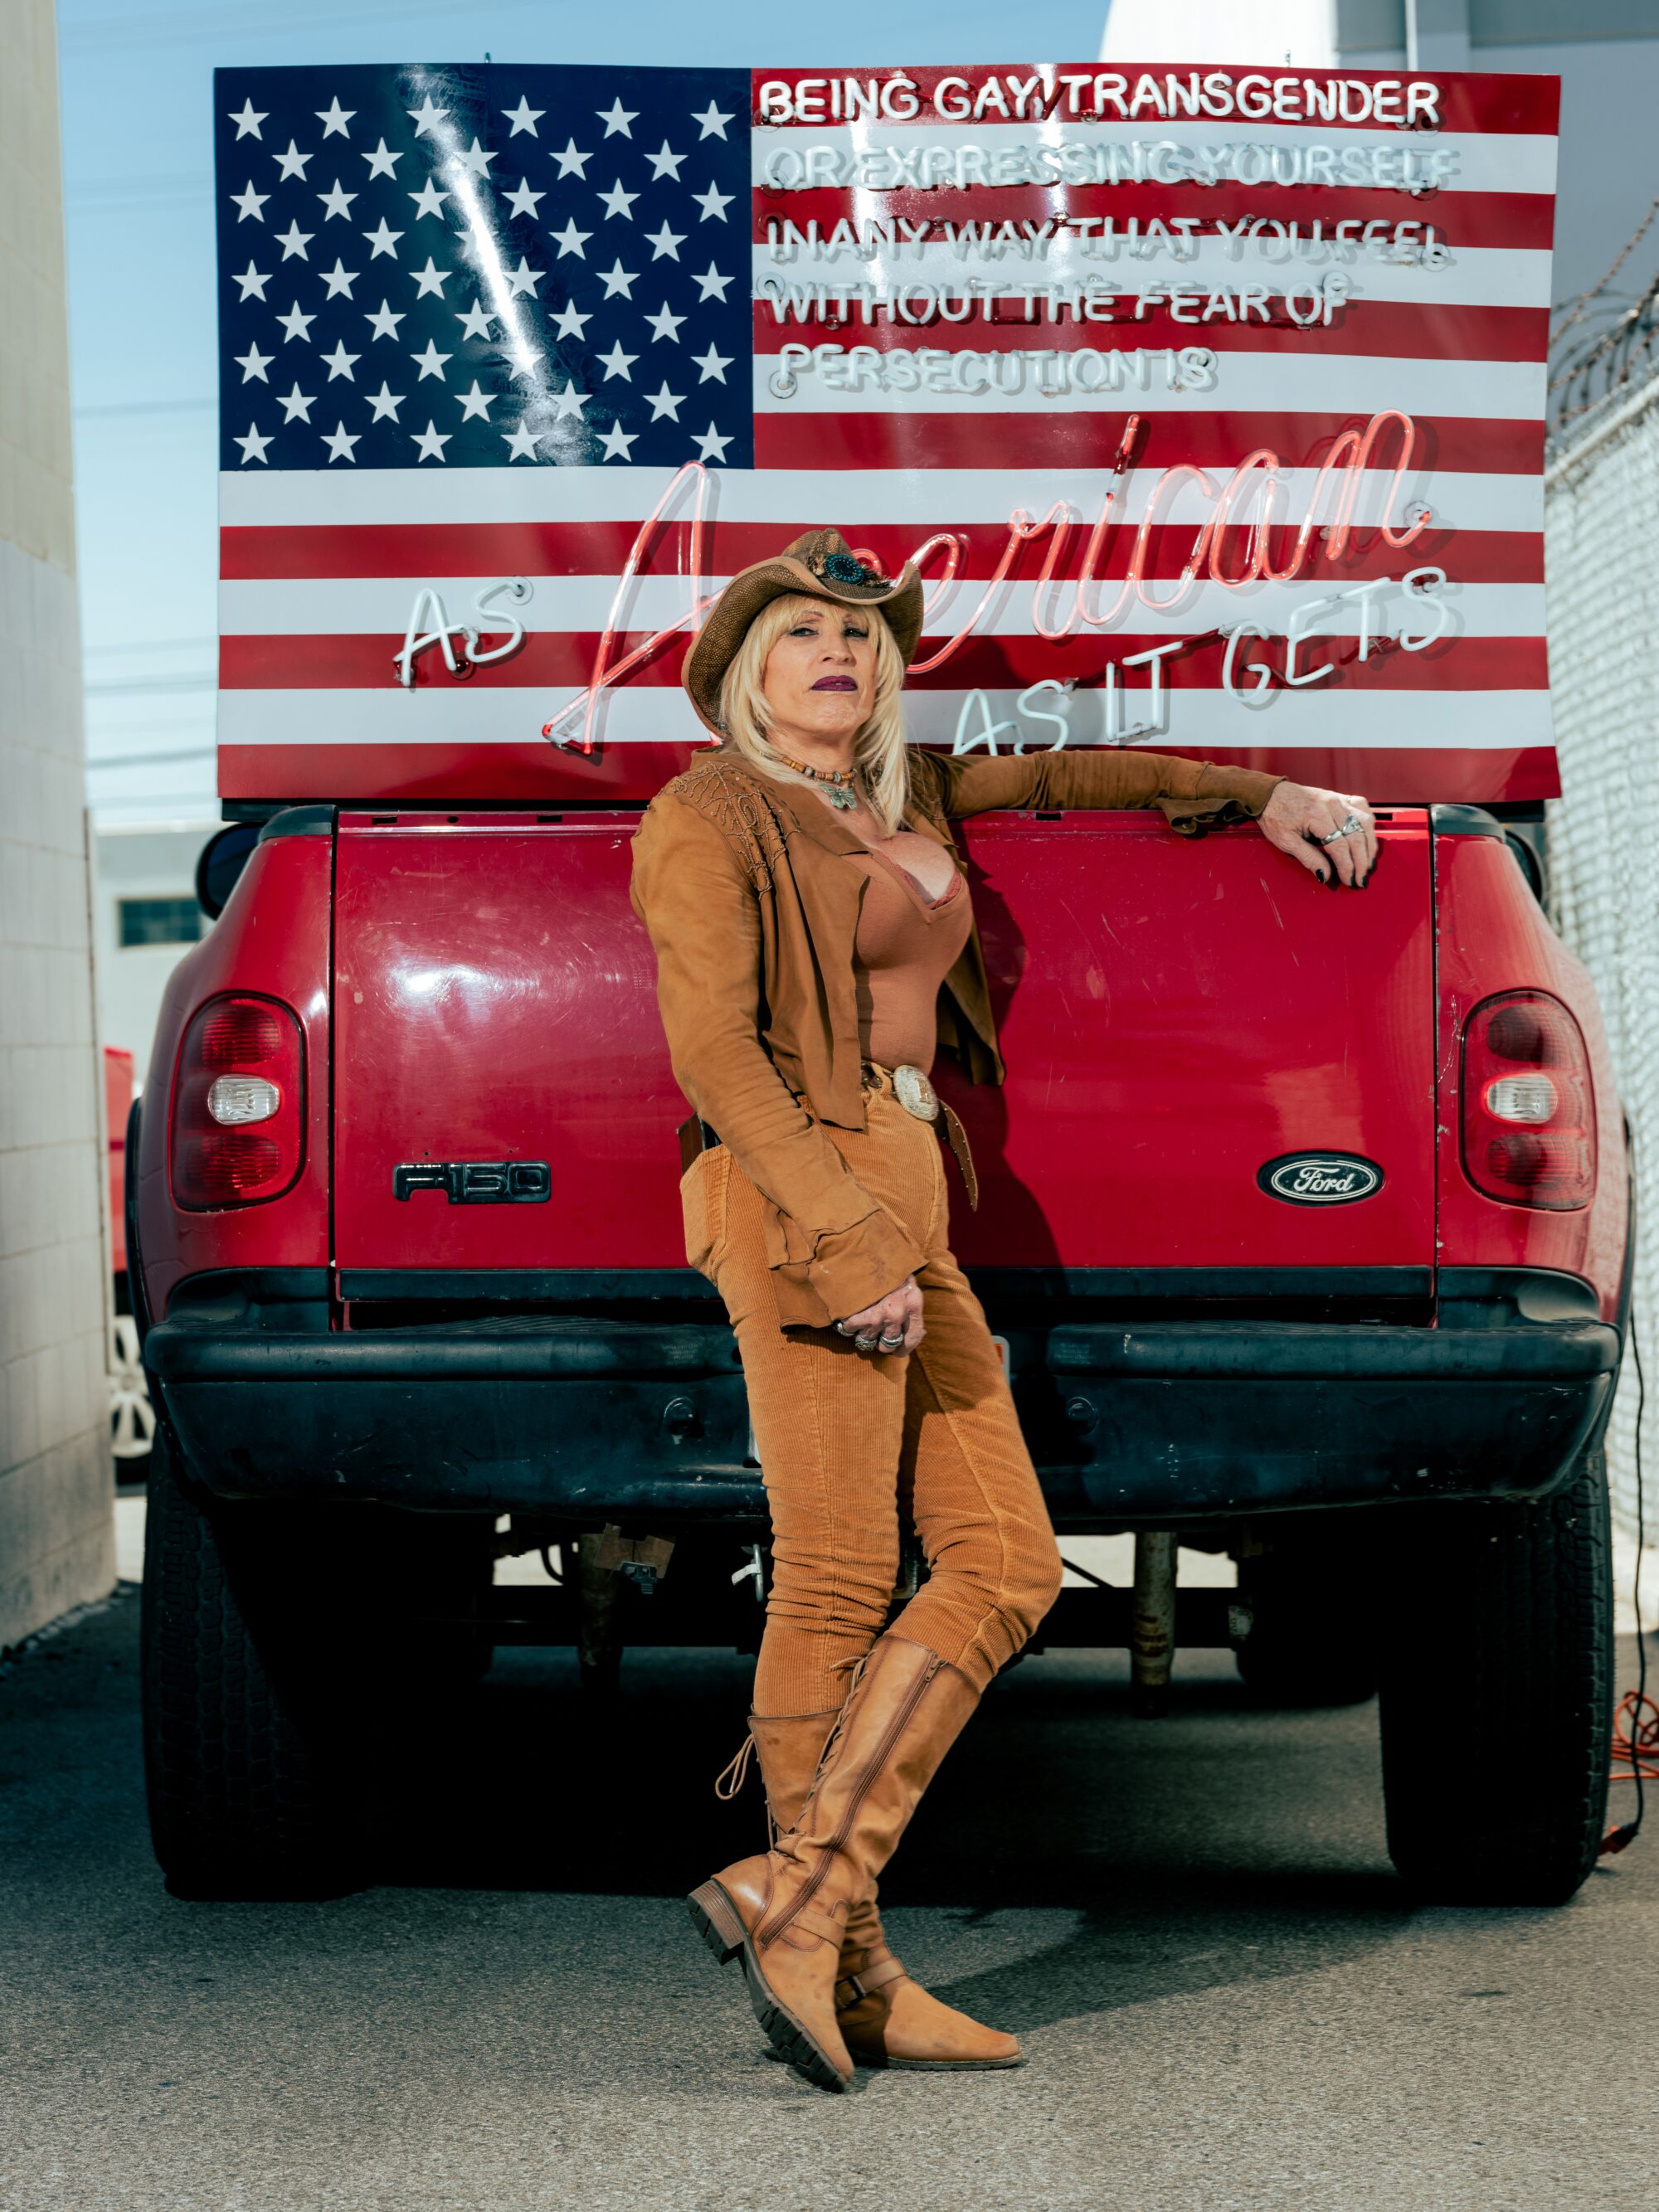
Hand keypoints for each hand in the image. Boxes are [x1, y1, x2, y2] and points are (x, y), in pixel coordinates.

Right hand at [835, 1274, 924, 1354]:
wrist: (866, 1250)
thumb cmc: (888, 1268)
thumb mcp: (908, 1284)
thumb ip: (911, 1308)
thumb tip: (913, 1335)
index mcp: (914, 1305)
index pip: (912, 1338)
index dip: (903, 1349)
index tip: (896, 1351)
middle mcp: (897, 1314)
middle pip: (888, 1344)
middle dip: (880, 1340)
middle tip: (875, 1331)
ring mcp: (877, 1316)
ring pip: (867, 1340)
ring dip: (862, 1332)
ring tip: (861, 1317)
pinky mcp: (858, 1316)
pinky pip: (850, 1331)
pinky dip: (848, 1324)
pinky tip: (851, 1312)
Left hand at [1258, 781, 1377, 886]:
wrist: (1270, 794)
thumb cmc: (1276, 816)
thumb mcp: (1285, 841)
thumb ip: (1308, 858)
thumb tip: (1325, 875)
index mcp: (1316, 815)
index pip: (1340, 846)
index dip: (1347, 866)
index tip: (1350, 881)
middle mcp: (1331, 804)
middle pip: (1356, 836)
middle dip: (1361, 861)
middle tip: (1361, 879)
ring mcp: (1338, 799)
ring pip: (1365, 822)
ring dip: (1369, 845)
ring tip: (1367, 864)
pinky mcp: (1340, 797)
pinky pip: (1362, 808)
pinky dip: (1369, 824)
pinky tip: (1368, 838)